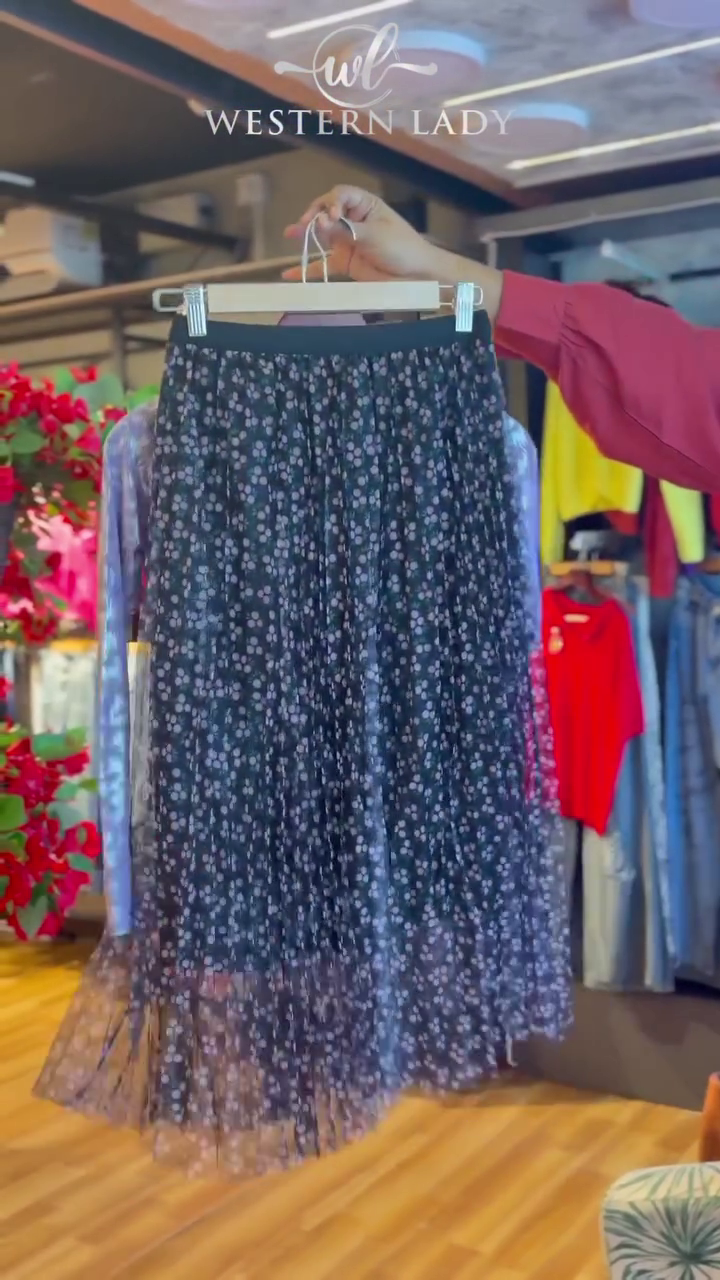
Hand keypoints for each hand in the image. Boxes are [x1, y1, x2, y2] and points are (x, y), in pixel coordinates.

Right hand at [282, 185, 505, 321]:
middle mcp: (353, 220)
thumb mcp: (374, 236)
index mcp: (365, 205)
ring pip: (322, 236)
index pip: (340, 195)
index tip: (330, 218)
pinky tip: (291, 274)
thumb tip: (320, 223)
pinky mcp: (346, 263)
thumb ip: (346, 231)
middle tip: (303, 226)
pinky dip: (309, 269)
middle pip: (326, 213)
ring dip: (306, 236)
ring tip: (290, 235)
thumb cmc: (402, 249)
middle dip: (313, 217)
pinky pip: (323, 265)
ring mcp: (348, 242)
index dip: (330, 203)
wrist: (417, 277)